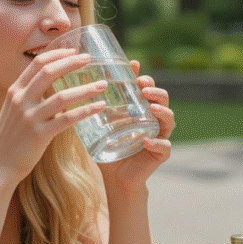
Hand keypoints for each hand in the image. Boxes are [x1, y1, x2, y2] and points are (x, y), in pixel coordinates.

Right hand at [0, 48, 105, 182]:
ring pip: (62, 96)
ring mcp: (30, 117)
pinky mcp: (39, 135)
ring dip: (85, 89)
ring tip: (103, 84)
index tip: (74, 50)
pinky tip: (99, 106)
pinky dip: (86, 111)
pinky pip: (67, 119)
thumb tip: (52, 86)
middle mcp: (21, 100)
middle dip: (71, 62)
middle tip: (90, 59)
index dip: (57, 54)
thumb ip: (30, 97)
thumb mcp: (14, 111)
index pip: (37, 63)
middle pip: (49, 72)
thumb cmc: (9, 139)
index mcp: (14, 91)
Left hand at [97, 61, 173, 187]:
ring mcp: (159, 135)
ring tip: (152, 107)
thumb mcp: (99, 124)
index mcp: (141, 109)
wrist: (114, 177)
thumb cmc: (107, 147)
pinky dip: (158, 143)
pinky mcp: (160, 154)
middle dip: (155, 90)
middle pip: (162, 99)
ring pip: (169, 119)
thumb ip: (93, 107)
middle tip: (143, 87)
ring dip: (163, 111)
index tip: (134, 66)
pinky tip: (148, 142)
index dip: (143, 76)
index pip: (147, 88)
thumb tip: (73, 84)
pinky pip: (165, 147)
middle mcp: (153, 119)